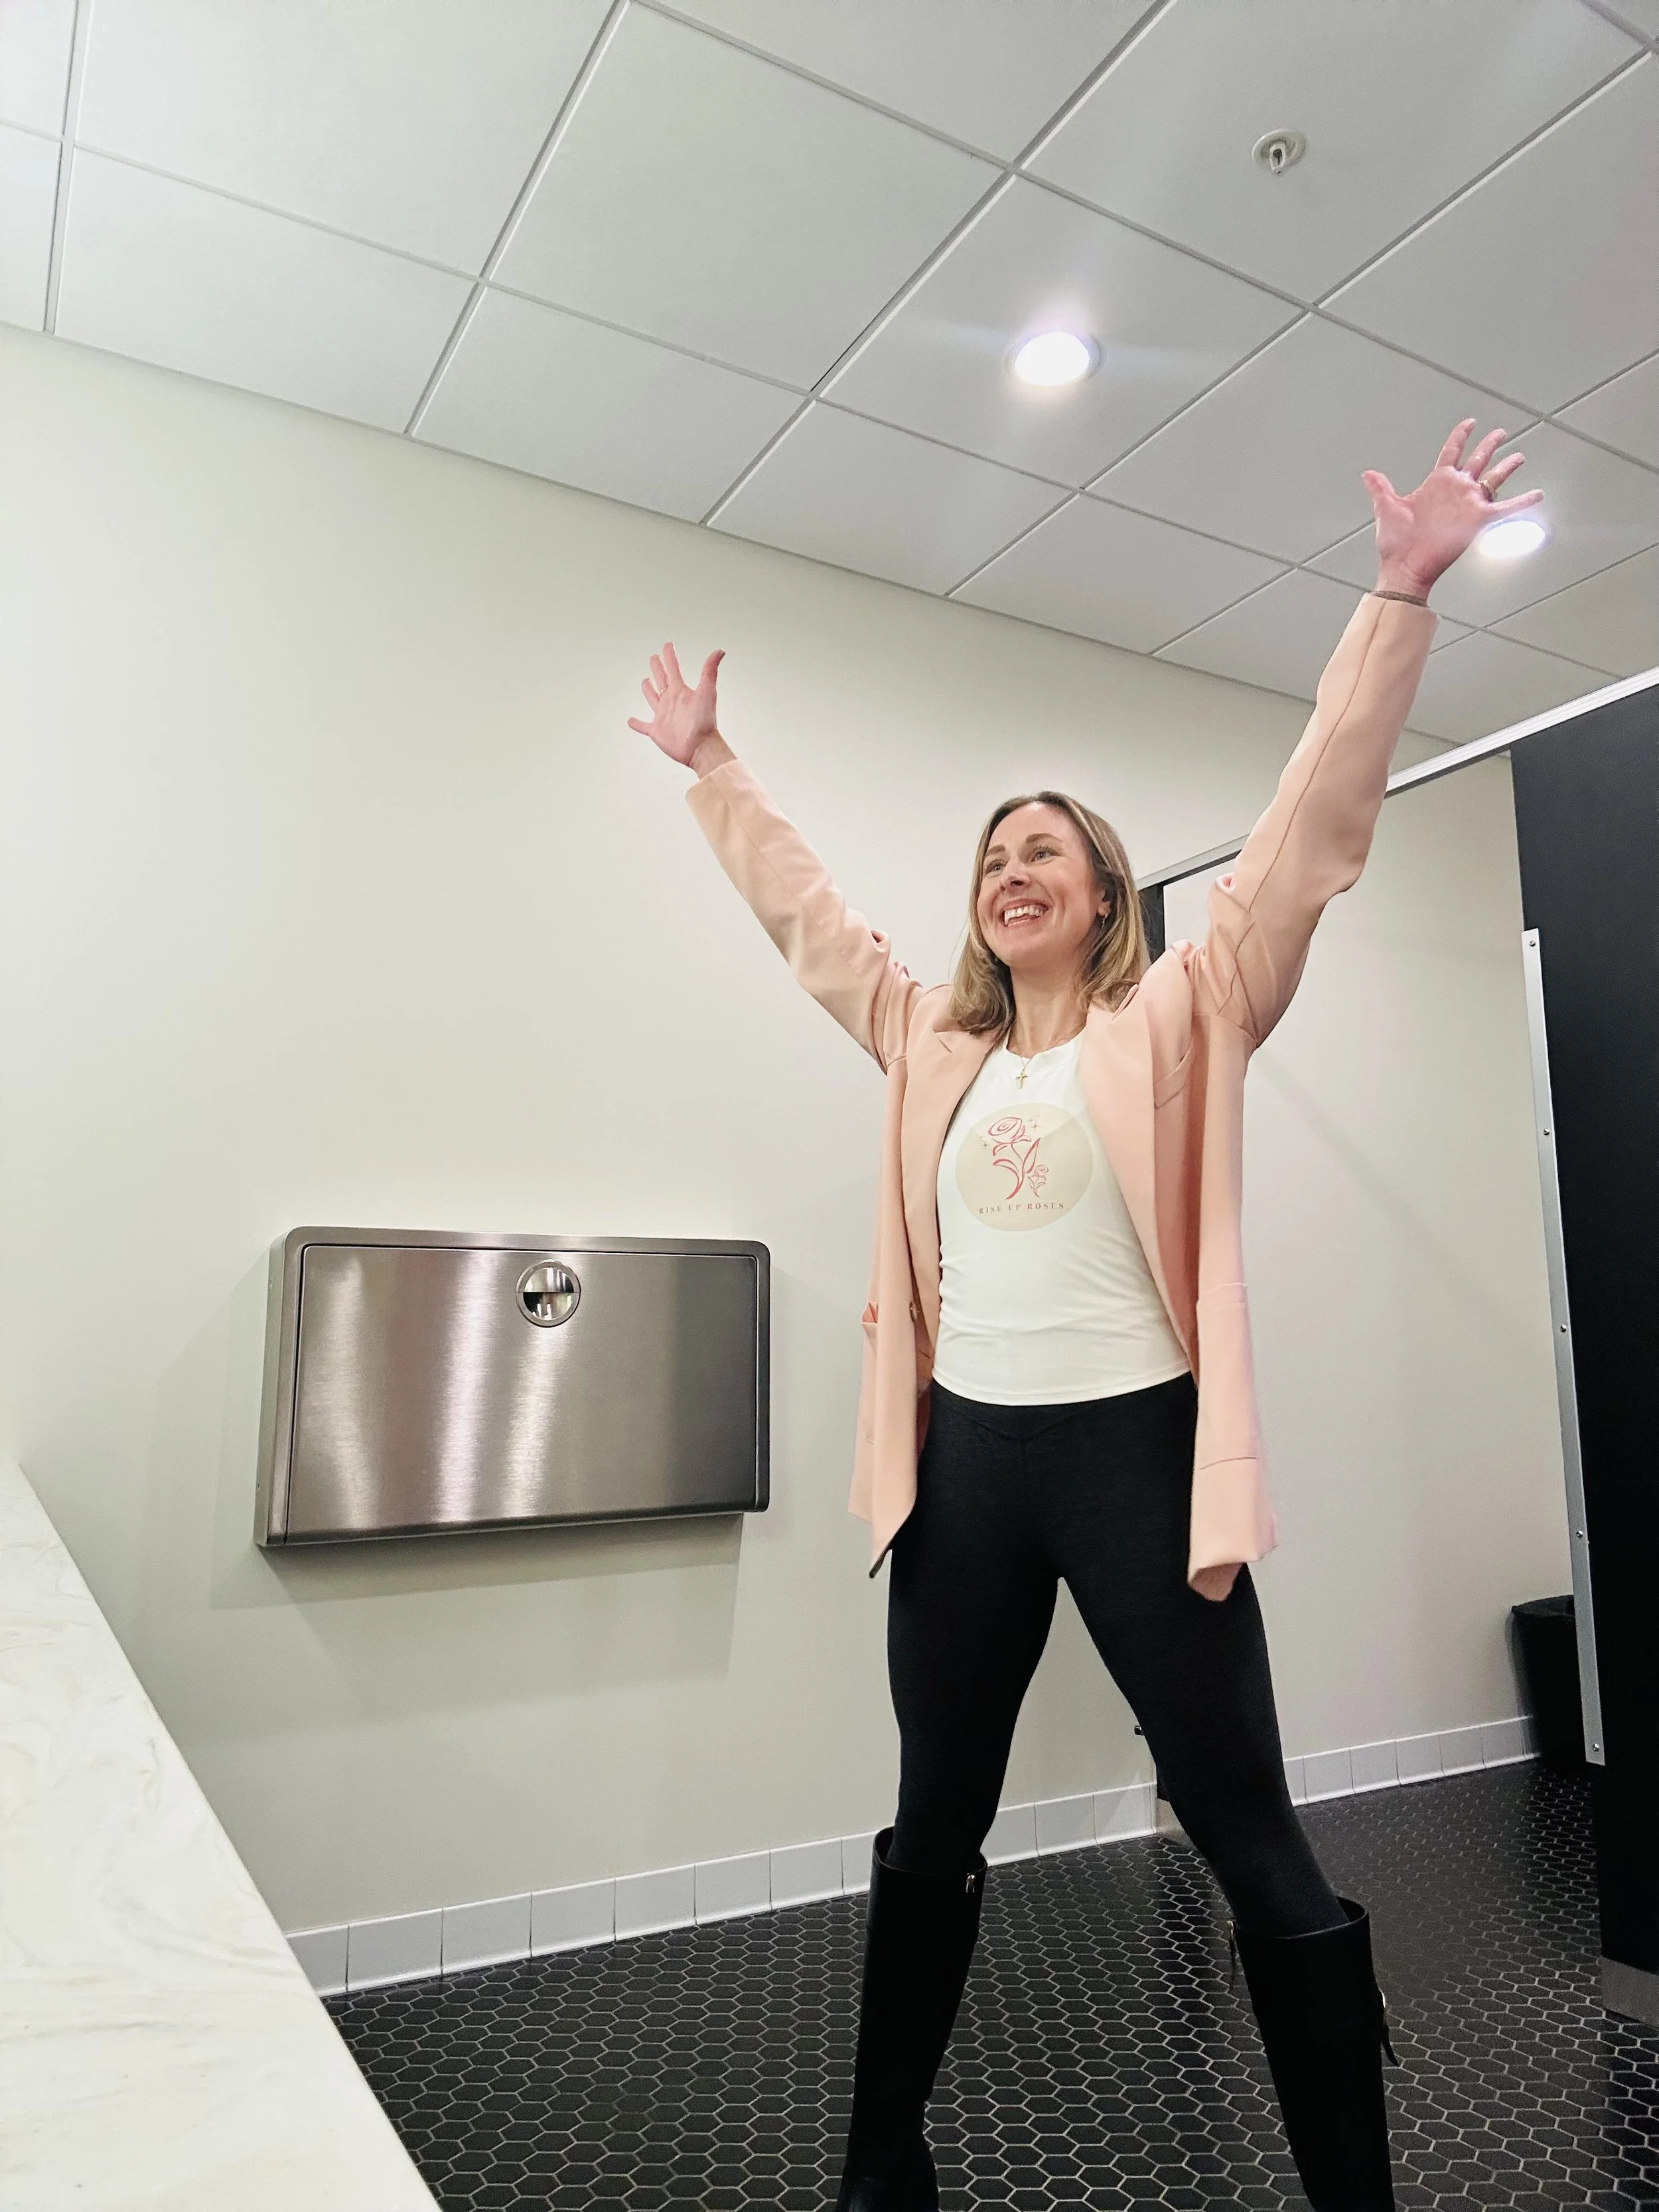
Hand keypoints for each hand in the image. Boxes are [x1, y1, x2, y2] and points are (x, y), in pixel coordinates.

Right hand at [628, 641, 729, 772]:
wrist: (701, 747)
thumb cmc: (705, 722)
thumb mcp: (707, 692)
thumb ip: (710, 671)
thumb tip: (720, 651)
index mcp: (680, 691)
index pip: (673, 669)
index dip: (670, 657)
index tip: (667, 645)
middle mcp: (671, 701)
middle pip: (662, 680)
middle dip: (657, 668)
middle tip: (654, 658)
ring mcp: (663, 716)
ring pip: (653, 699)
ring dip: (648, 690)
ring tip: (645, 682)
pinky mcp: (657, 731)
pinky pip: (643, 726)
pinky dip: (636, 724)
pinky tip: (631, 720)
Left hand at [1364, 420, 1542, 599]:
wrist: (1404, 567)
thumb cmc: (1395, 544)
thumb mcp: (1387, 508)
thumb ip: (1381, 488)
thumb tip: (1368, 473)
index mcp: (1436, 484)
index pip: (1452, 452)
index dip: (1461, 436)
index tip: (1470, 423)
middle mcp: (1455, 491)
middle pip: (1478, 460)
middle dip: (1490, 445)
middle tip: (1501, 433)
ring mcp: (1468, 504)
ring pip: (1493, 478)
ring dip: (1507, 467)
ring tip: (1519, 456)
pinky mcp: (1478, 520)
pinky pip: (1505, 508)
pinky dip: (1522, 501)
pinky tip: (1537, 494)